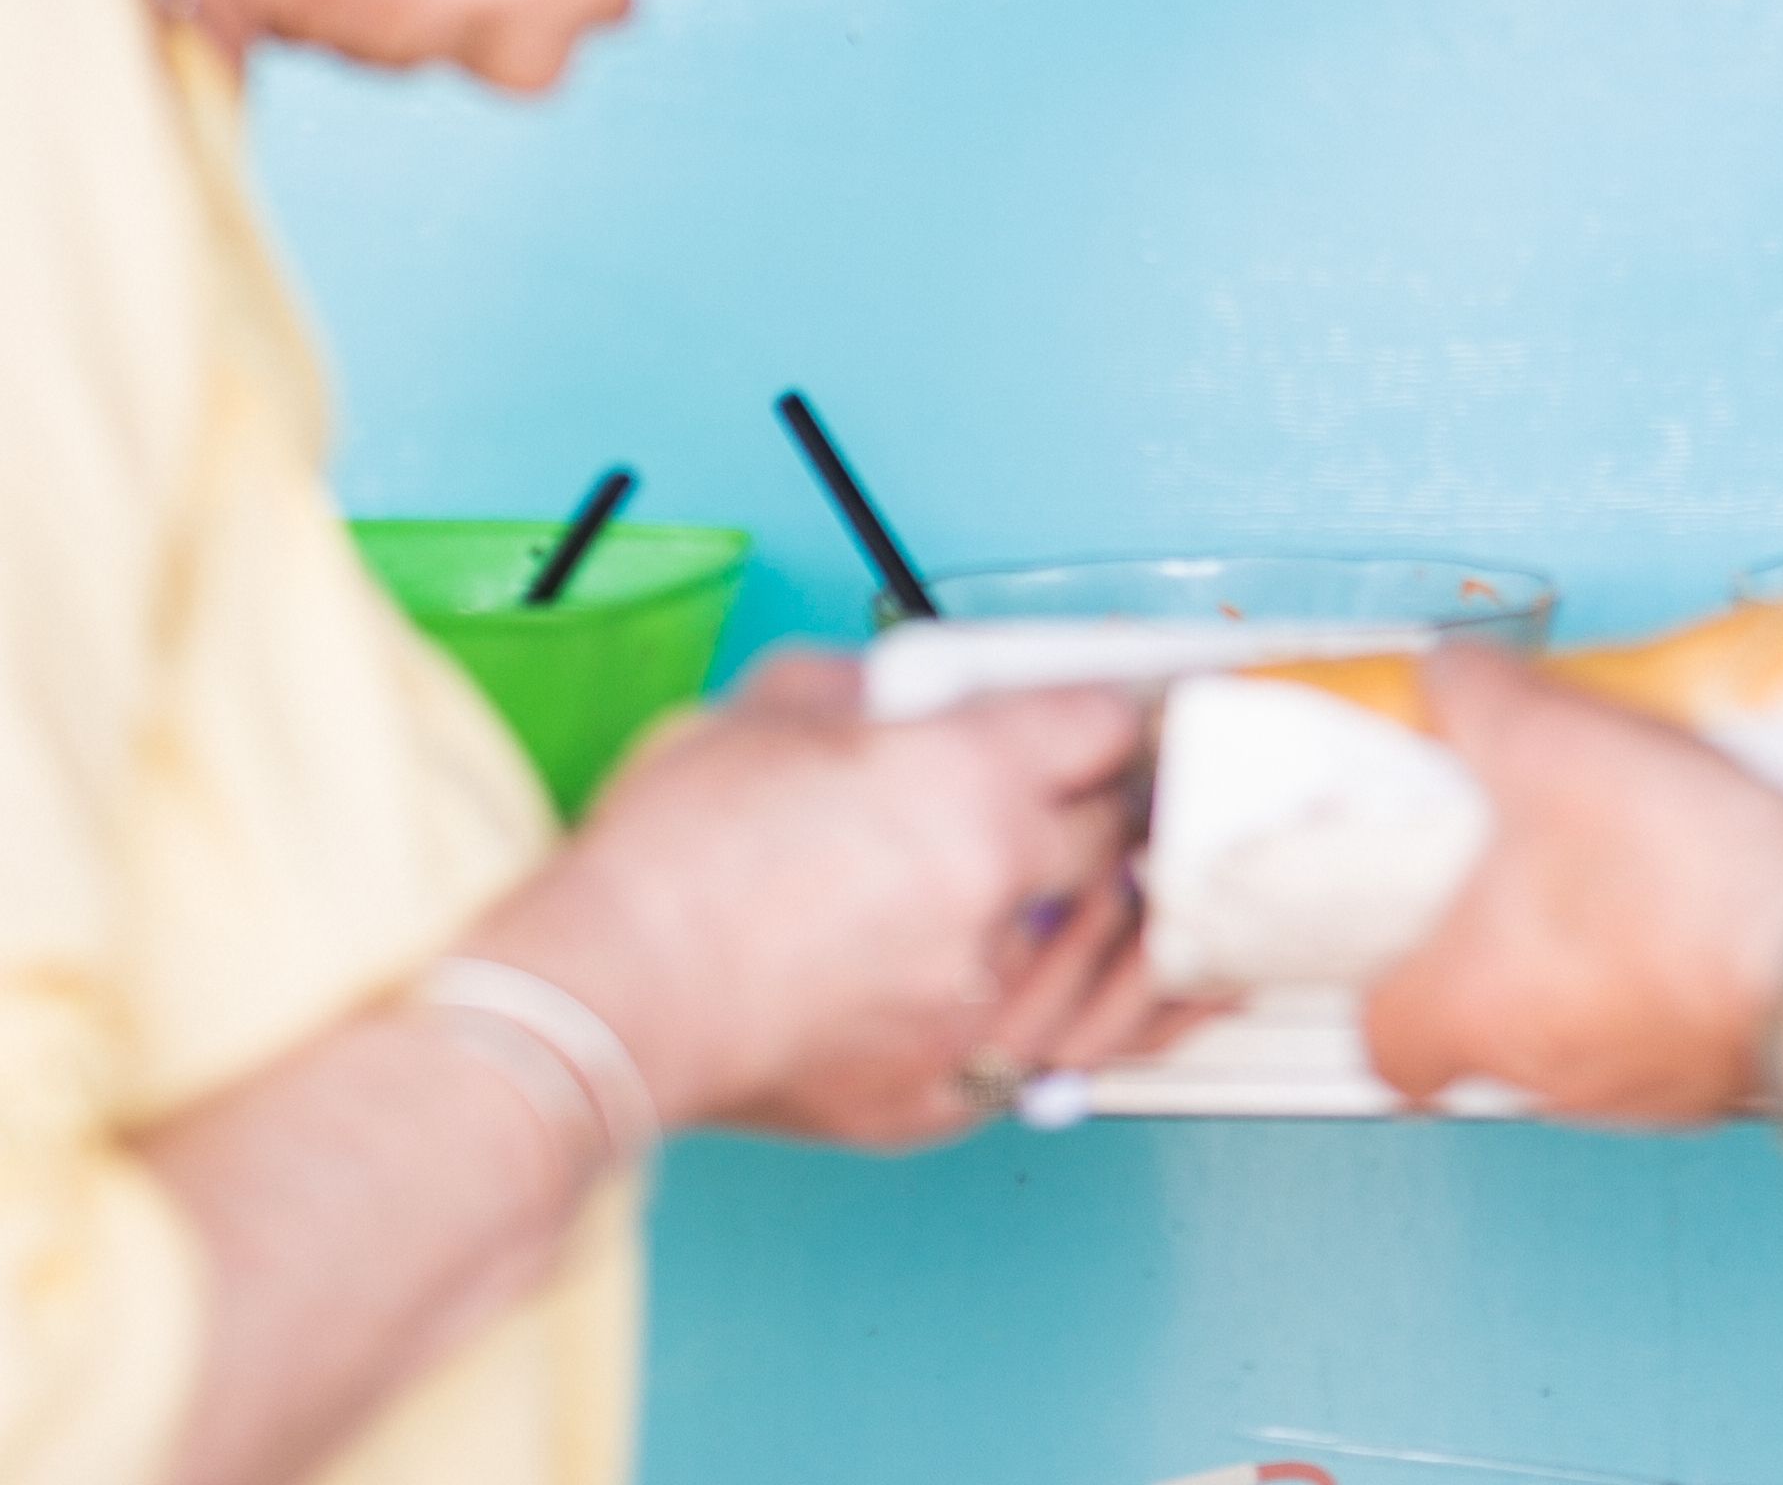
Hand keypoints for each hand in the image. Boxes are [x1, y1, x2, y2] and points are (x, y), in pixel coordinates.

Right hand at [494, 651, 1157, 1146]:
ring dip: (1138, 911)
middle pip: (1120, 836)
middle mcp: (995, 887)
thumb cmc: (668, 863)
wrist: (608, 1001)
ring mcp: (979, 1001)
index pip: (1098, 731)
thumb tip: (898, 702)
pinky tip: (1175, 997)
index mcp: (967, 777)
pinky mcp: (948, 1089)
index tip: (1118, 726)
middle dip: (1128, 808)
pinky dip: (1128, 1017)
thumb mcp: (769, 709)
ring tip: (1156, 887)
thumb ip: (866, 694)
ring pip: (1116, 951)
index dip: (1114, 720)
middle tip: (1130, 799)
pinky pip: (1074, 1050)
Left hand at [1357, 641, 1782, 1124]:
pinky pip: (1690, 1028)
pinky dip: (1694, 972)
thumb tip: (1447, 673)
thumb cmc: (1675, 873)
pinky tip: (1720, 895)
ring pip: (1595, 1032)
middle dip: (1514, 950)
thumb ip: (1478, 700)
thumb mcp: (1546, 740)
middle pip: (1495, 1030)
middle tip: (1539, 865)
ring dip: (1609, 960)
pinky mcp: (1730, 1078)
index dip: (1393, 985)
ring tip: (1644, 864)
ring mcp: (1647, 1090)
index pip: (1385, 1045)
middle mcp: (1551, 1073)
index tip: (1408, 933)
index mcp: (1474, 1010)